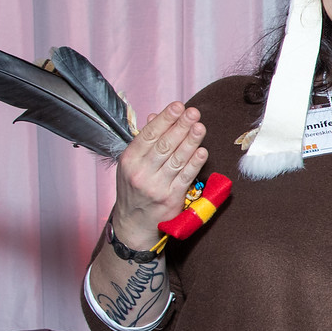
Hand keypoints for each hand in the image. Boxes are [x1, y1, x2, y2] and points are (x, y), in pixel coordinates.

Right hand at [111, 102, 206, 249]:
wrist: (133, 223)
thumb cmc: (135, 189)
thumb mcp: (131, 164)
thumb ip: (144, 141)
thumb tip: (155, 116)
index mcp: (129, 160)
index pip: (149, 135)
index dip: (165, 119)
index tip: (178, 106)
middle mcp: (141, 172)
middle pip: (164, 144)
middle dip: (180, 126)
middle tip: (193, 112)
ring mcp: (156, 186)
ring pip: (176, 159)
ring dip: (190, 141)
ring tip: (200, 126)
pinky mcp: (170, 198)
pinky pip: (185, 177)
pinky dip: (195, 163)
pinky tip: (202, 151)